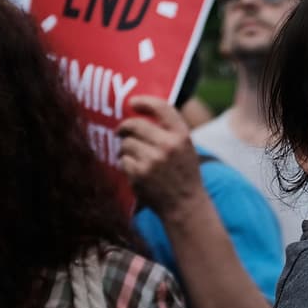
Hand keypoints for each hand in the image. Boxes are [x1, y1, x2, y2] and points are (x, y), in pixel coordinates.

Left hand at [116, 96, 206, 214]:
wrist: (184, 205)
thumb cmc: (183, 173)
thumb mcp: (186, 148)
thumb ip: (169, 130)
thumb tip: (139, 112)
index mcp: (182, 136)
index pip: (161, 108)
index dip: (145, 102)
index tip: (133, 103)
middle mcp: (168, 145)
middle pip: (135, 125)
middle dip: (124, 128)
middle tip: (121, 131)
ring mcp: (153, 160)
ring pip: (126, 143)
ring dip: (126, 149)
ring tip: (135, 158)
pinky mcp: (139, 174)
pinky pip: (123, 160)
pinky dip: (126, 164)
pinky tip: (136, 171)